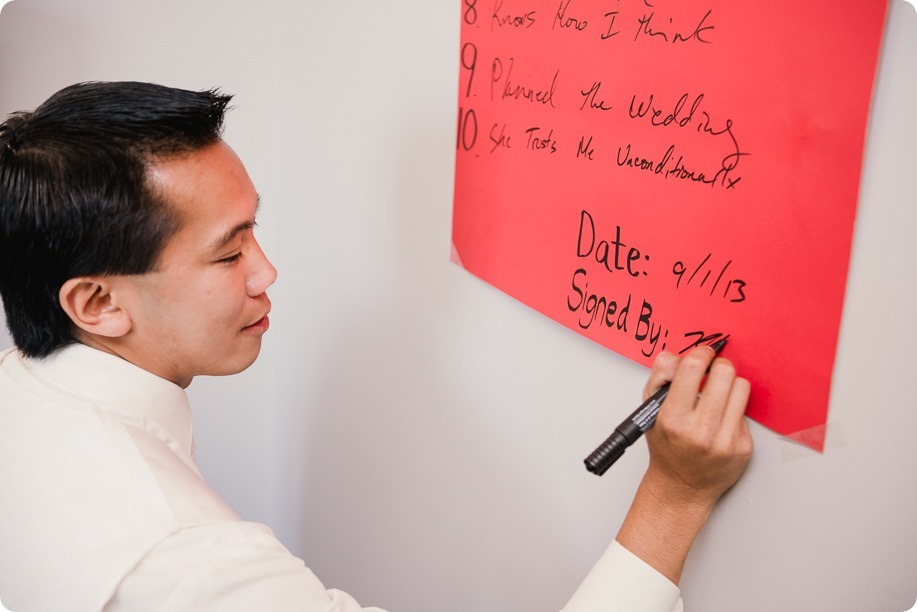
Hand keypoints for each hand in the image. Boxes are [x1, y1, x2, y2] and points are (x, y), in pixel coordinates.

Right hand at [615, 345, 752, 583]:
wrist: (681, 487)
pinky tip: (722, 418)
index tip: (703, 354)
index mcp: (673, 418)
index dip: (701, 353)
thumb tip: (675, 356)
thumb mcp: (649, 411)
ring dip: (731, 385)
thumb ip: (659, 377)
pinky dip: (734, 410)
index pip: (693, 368)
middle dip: (719, 367)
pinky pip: (746, 412)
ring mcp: (725, 441)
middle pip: (725, 373)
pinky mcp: (743, 448)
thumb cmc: (666, 447)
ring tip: (719, 394)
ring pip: (742, 388)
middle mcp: (700, 430)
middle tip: (714, 372)